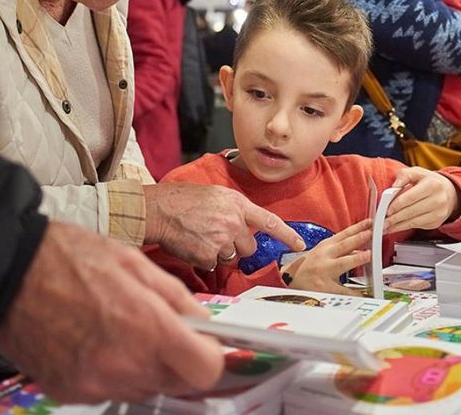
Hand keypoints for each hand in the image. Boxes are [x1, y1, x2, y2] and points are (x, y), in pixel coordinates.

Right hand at [0, 222, 223, 402]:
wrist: (4, 275)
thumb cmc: (70, 258)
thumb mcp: (135, 262)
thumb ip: (177, 298)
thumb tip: (203, 324)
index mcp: (147, 328)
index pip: (206, 371)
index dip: (211, 356)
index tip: (203, 342)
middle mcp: (125, 365)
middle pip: (177, 384)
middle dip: (180, 360)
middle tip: (163, 330)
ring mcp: (95, 384)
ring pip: (144, 389)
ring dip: (146, 367)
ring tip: (122, 329)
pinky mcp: (69, 393)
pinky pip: (109, 390)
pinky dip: (112, 373)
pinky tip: (95, 341)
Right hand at [144, 182, 304, 269]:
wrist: (160, 209)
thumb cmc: (184, 200)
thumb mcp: (217, 195)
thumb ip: (235, 210)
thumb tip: (245, 226)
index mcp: (238, 205)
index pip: (270, 222)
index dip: (287, 235)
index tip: (300, 245)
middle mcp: (234, 223)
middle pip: (249, 247)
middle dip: (238, 246)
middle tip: (217, 235)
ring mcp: (222, 240)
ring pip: (231, 257)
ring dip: (219, 252)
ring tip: (201, 236)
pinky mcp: (208, 255)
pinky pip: (213, 265)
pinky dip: (204, 259)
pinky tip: (193, 245)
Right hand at [282, 219, 372, 294]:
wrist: (287, 281)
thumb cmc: (306, 267)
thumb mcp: (322, 253)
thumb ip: (340, 251)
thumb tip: (361, 251)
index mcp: (325, 246)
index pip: (344, 234)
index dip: (358, 228)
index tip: (370, 223)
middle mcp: (324, 256)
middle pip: (344, 245)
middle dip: (359, 238)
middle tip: (372, 234)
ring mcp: (324, 271)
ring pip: (343, 263)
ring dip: (356, 258)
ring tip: (368, 255)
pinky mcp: (323, 287)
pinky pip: (342, 290)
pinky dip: (354, 291)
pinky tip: (364, 291)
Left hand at [384, 167, 460, 233]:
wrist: (450, 193)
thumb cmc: (430, 182)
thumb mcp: (418, 172)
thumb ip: (404, 176)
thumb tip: (392, 187)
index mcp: (432, 185)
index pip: (410, 197)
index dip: (397, 205)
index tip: (386, 210)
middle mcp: (438, 200)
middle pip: (411, 211)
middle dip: (394, 218)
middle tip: (382, 221)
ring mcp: (438, 213)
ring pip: (413, 222)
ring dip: (397, 226)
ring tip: (386, 226)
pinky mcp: (436, 223)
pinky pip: (417, 227)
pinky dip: (404, 227)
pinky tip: (395, 227)